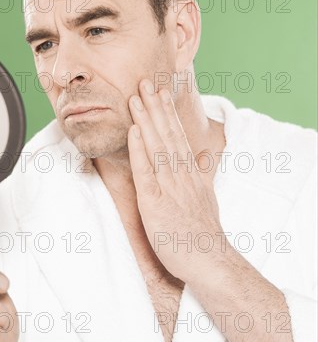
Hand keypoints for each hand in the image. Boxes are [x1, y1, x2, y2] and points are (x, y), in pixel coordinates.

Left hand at [128, 79, 222, 281]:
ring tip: (136, 97)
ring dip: (146, 120)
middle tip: (145, 81)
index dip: (167, 112)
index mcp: (190, 171)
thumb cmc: (204, 231)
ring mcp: (169, 186)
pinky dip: (139, 150)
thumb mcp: (208, 195)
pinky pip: (146, 172)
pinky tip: (134, 131)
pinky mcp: (155, 202)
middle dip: (155, 106)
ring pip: (156, 146)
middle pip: (167, 133)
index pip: (177, 135)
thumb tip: (204, 154)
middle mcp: (181, 173)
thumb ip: (203, 172)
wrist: (208, 260)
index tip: (160, 91)